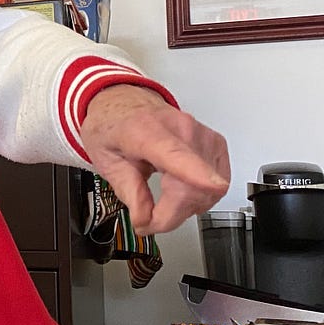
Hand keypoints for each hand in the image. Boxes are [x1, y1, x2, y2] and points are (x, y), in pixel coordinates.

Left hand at [79, 84, 229, 234]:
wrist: (125, 103)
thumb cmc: (113, 126)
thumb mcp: (104, 159)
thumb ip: (127, 189)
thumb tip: (144, 218)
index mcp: (145, 130)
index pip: (174, 153)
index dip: (196, 172)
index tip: (212, 186)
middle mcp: (180, 129)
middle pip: (192, 185)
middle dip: (171, 215)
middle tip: (148, 220)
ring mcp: (202, 135)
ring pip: (210, 189)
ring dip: (186, 208)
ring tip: (161, 203)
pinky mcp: (216, 144)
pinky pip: (219, 183)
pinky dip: (201, 197)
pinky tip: (181, 192)